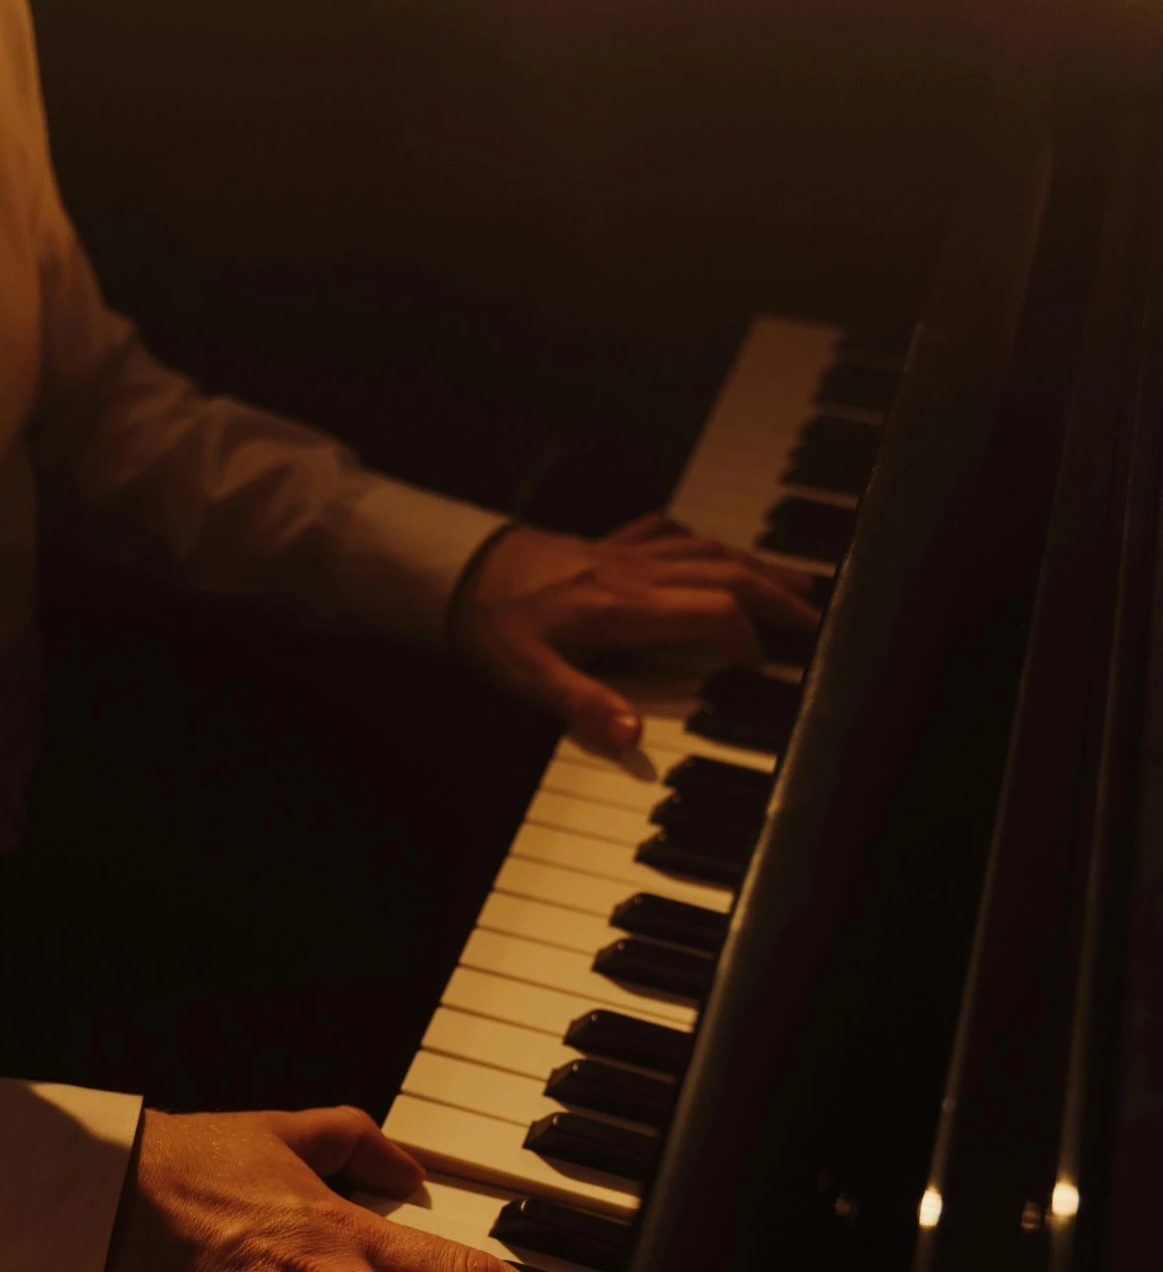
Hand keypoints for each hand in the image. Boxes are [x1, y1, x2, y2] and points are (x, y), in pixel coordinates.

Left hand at [450, 513, 818, 755]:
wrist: (454, 568)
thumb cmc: (490, 623)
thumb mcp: (528, 675)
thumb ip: (582, 705)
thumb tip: (632, 737)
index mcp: (623, 607)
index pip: (711, 613)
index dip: (746, 640)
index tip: (762, 668)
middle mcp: (635, 573)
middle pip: (726, 574)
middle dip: (777, 595)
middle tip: (817, 619)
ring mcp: (625, 553)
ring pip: (708, 549)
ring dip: (756, 564)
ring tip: (797, 581)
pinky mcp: (609, 543)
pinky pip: (672, 534)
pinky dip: (705, 543)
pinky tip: (716, 551)